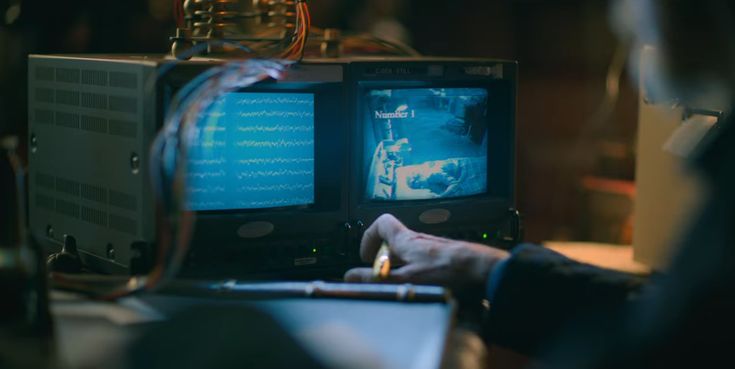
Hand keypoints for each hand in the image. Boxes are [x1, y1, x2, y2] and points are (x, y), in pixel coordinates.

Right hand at [344, 214, 509, 294]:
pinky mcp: (446, 259)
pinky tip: (424, 289)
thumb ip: (378, 279)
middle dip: (384, 260)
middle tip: (382, 277)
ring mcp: (434, 249)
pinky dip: (417, 274)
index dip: (369, 238)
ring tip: (402, 287)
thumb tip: (350, 277)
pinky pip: (424, 263)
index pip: (382, 223)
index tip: (366, 258)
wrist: (485, 272)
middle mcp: (420, 241)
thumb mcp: (407, 279)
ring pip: (410, 253)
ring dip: (401, 268)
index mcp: (406, 240)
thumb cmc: (449, 272)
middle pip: (394, 241)